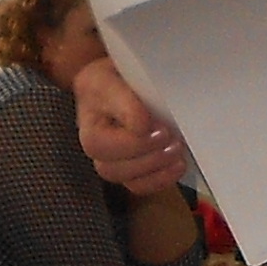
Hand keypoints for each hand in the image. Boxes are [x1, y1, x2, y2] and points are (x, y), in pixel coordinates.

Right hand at [74, 58, 188, 195]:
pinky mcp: (133, 169)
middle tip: (172, 140)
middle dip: (148, 157)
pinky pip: (143, 186)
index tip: (159, 127)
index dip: (135, 140)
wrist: (118, 80)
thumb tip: (141, 125)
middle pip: (114, 169)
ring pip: (131, 181)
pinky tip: (176, 166)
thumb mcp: (112, 80)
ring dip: (158, 171)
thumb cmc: (112, 79)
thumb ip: (124, 101)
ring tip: (177, 153)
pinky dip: (162, 180)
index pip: (102, 145)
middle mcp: (98, 152)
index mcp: (89, 128)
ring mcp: (115, 163)